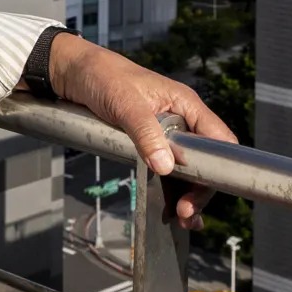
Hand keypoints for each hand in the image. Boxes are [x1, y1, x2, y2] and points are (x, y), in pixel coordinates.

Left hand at [43, 33, 235, 227]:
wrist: (72, 72)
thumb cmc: (101, 75)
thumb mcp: (124, 103)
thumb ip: (146, 132)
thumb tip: (166, 166)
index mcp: (185, 104)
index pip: (218, 140)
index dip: (217, 169)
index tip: (198, 194)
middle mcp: (181, 119)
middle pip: (205, 160)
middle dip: (199, 189)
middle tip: (184, 214)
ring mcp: (165, 132)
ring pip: (186, 169)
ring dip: (185, 194)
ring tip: (180, 218)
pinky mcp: (147, 142)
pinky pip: (165, 168)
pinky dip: (168, 189)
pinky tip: (167, 207)